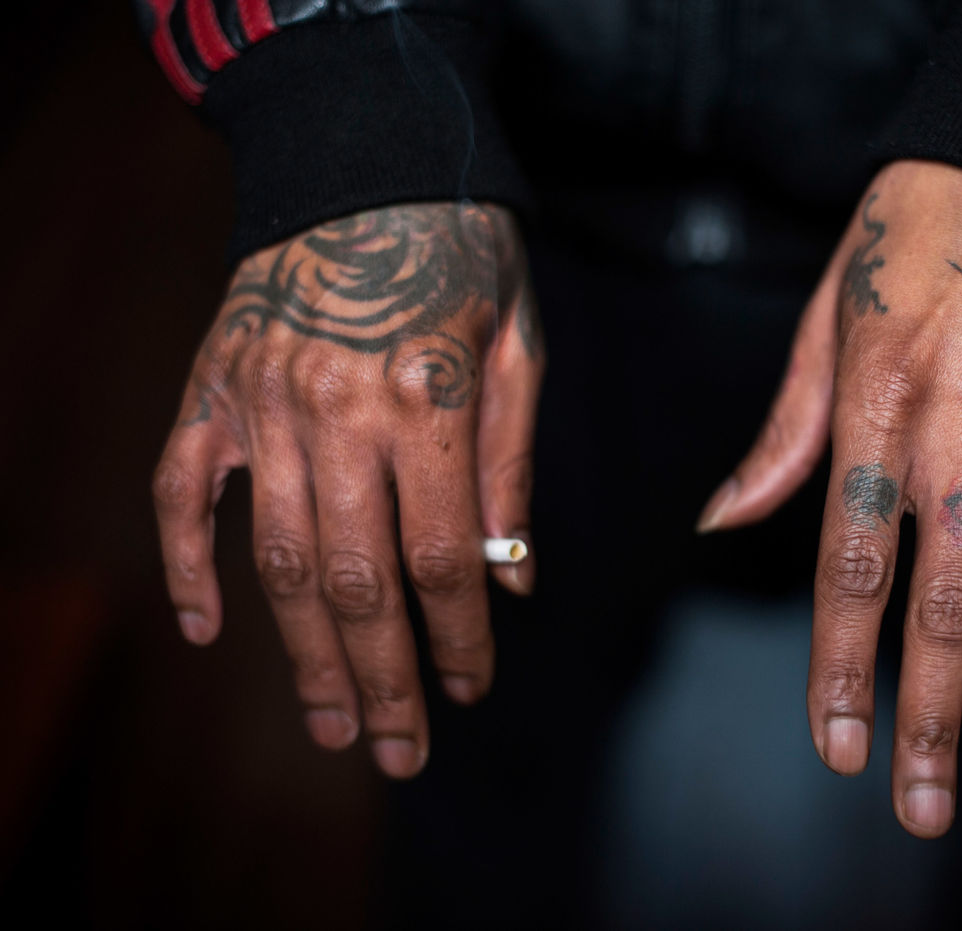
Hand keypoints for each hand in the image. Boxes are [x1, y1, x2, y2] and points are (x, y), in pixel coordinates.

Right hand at [153, 202, 543, 777]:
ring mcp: (259, 404)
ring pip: (274, 561)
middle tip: (399, 754)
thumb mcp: (517, 352)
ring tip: (331, 725)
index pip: (440, 559)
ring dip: (302, 655)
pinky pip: (180, 493)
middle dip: (384, 680)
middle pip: (356, 582)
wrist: (363, 158)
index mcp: (424, 402)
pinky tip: (209, 631)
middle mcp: (335, 413)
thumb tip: (510, 582)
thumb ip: (509, 471)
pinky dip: (187, 565)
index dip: (458, 637)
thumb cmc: (462, 254)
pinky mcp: (209, 389)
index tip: (472, 689)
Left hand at [698, 161, 961, 834]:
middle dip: (931, 723)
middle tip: (923, 810)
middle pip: (945, 612)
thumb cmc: (902, 247)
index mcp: (879, 418)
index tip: (836, 750)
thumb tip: (721, 523)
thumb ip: (782, 440)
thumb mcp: (820, 330)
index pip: (852, 573)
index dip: (842, 672)